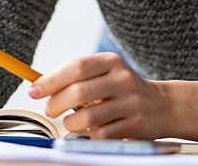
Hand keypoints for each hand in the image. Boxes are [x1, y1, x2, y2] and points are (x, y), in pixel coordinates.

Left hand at [27, 52, 172, 138]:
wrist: (164, 106)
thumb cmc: (122, 90)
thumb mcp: (105, 74)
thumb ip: (76, 78)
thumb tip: (38, 86)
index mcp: (111, 62)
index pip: (76, 67)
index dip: (51, 80)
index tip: (33, 91)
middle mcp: (123, 79)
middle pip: (79, 92)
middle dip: (56, 104)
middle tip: (50, 111)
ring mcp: (131, 102)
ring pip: (88, 117)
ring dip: (71, 123)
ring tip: (71, 122)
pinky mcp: (136, 124)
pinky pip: (102, 134)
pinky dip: (90, 135)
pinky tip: (92, 130)